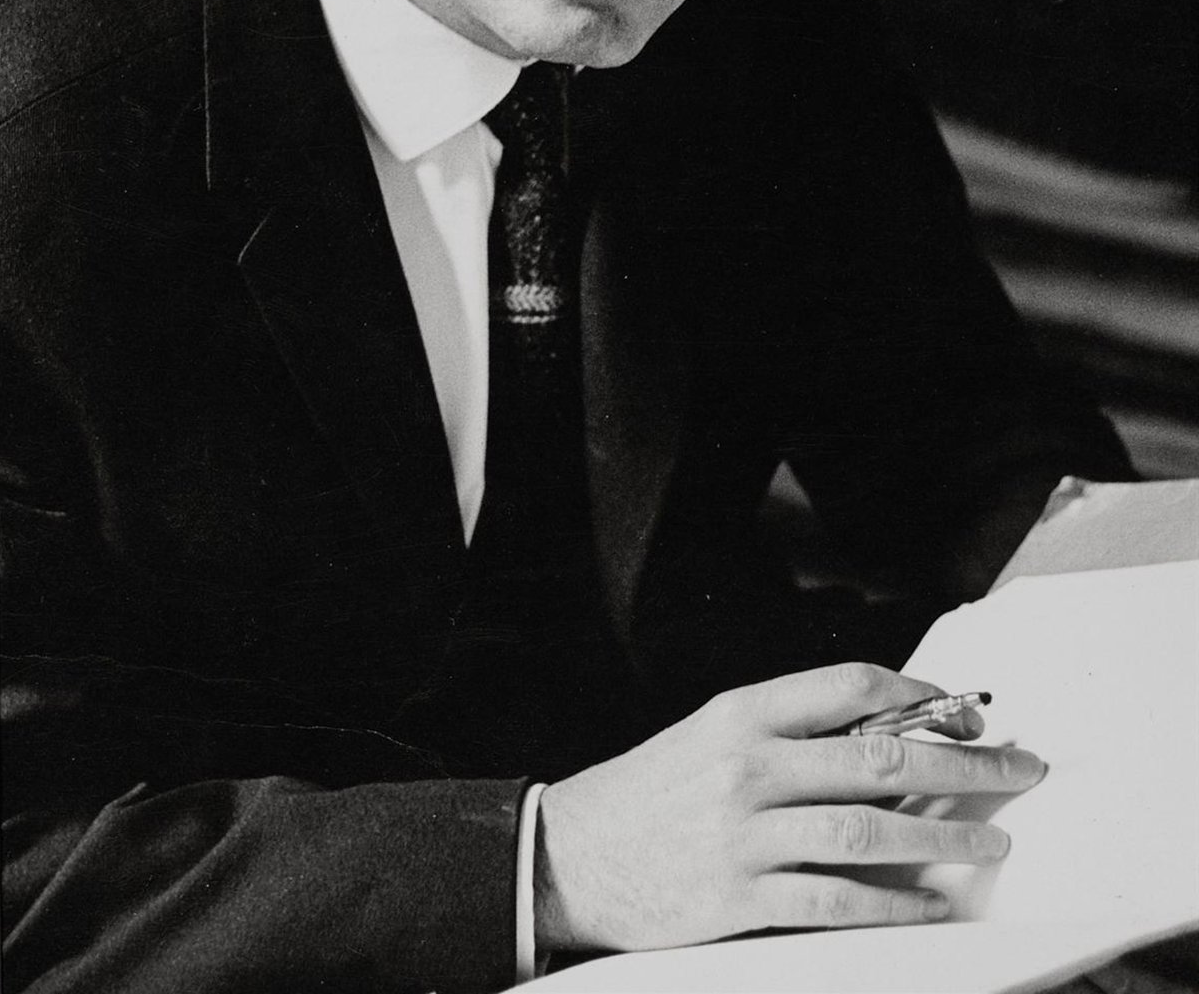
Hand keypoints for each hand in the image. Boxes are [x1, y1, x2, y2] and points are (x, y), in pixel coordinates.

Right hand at [536, 661, 1044, 952]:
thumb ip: (786, 733)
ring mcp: (744, 833)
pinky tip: (929, 902)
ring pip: (868, 828)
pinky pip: (834, 900)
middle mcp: (749, 765)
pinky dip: (891, 902)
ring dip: (944, 836)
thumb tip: (881, 737)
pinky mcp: (738, 899)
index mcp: (743, 713)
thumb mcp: (711, 736)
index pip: (852, 687)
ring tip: (994, 842)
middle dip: (964, 764)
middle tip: (1021, 769)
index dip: (921, 698)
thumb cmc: (648, 793)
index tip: (965, 714)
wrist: (567, 855)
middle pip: (879, 757)